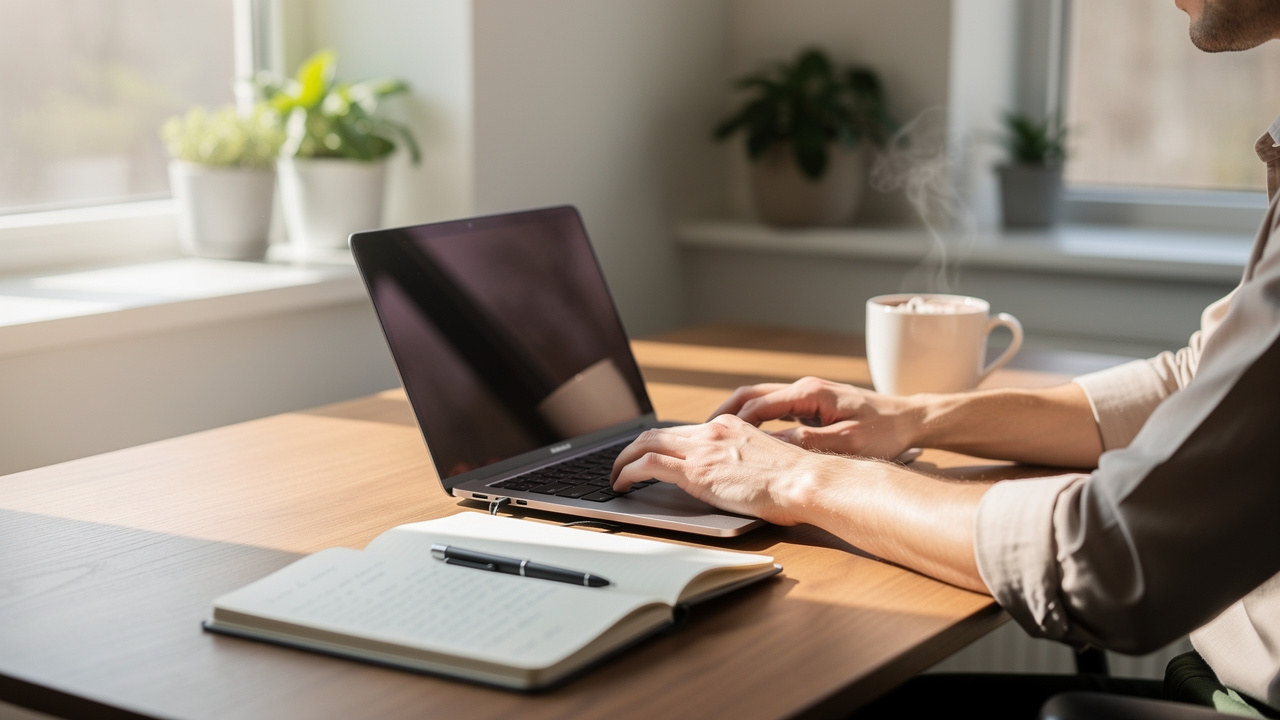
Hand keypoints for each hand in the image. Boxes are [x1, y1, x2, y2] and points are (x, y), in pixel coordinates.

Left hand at [611, 414, 844, 524]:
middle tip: (621, 463)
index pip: (682, 430)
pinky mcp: (696, 471)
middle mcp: (711, 431)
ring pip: (646, 444)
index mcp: (728, 426)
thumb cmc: (795, 481)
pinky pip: (648, 465)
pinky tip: (622, 485)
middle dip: (633, 447)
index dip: (659, 441)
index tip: (648, 453)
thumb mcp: (764, 461)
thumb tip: (727, 478)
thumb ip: (740, 462)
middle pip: (658, 432)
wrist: (804, 481)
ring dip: (623, 459)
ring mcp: (702, 449)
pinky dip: (628, 472)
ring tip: (614, 475)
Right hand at [711, 376, 919, 459]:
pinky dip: (757, 419)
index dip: (733, 423)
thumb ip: (807, 443)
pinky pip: (776, 408)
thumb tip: (769, 447)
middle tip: (700, 432)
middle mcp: (805, 388)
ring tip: (717, 435)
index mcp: (809, 393)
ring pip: (762, 399)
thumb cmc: (884, 431)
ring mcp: (809, 394)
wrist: (912, 419)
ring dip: (739, 415)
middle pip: (752, 395)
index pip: (758, 405)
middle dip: (725, 413)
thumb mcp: (845, 442)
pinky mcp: (815, 404)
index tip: (711, 438)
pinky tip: (749, 437)